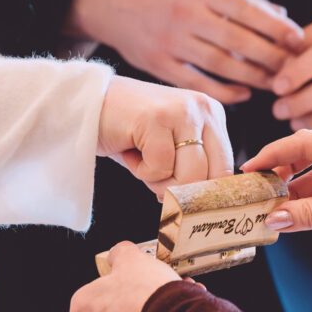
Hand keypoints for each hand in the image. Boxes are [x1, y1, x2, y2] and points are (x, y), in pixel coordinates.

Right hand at [67, 0, 302, 103]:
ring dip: (252, 76)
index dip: (276, 26)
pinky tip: (243, 93)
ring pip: (221, 64)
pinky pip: (197, 82)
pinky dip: (224, 90)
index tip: (298, 39)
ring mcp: (171, 41)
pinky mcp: (159, 65)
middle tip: (293, 68)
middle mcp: (186, 15)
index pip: (247, 9)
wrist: (113, 1)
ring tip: (274, 82)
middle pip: (238, 40)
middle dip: (270, 56)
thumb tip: (282, 15)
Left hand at [70, 242, 181, 311]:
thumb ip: (119, 253)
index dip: (112, 285)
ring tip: (168, 306)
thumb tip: (119, 254)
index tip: (127, 281)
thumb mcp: (131, 257)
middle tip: (150, 293)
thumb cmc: (146, 293)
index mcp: (82, 310)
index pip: (91, 294)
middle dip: (131, 305)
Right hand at [98, 76, 234, 194]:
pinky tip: (129, 149)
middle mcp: (203, 108)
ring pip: (189, 176)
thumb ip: (193, 168)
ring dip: (159, 180)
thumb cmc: (128, 131)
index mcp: (212, 115)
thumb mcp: (170, 147)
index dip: (202, 192)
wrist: (86, 106)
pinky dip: (141, 170)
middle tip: (154, 177)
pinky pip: (160, 167)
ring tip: (141, 159)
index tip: (183, 200)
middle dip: (180, 190)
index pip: (225, 169)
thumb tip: (206, 205)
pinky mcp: (157, 118)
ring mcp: (182, 111)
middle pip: (210, 177)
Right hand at [242, 129, 311, 268]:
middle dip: (281, 169)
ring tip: (273, 205)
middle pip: (307, 154)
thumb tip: (273, 218)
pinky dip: (308, 202)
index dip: (274, 153)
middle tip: (259, 185)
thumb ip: (308, 215)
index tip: (251, 168)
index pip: (304, 142)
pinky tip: (294, 215)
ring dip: (294, 190)